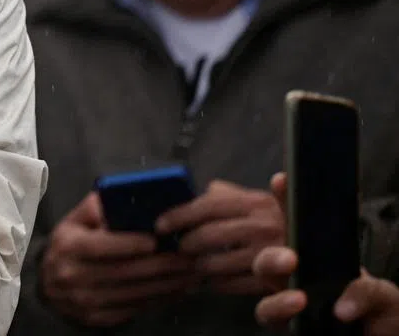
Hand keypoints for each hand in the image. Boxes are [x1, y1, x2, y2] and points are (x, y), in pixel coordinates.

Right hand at [40, 192, 196, 327]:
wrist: (48, 284)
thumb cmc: (70, 244)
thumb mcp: (75, 220)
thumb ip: (98, 207)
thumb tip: (127, 198)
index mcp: (68, 245)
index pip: (102, 245)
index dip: (130, 244)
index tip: (156, 241)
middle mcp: (73, 275)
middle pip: (124, 271)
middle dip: (161, 265)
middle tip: (189, 257)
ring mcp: (85, 301)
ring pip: (134, 294)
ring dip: (167, 285)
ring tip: (192, 274)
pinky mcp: (97, 319)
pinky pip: (134, 310)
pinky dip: (159, 301)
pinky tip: (177, 291)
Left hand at [157, 179, 284, 295]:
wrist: (316, 255)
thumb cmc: (278, 224)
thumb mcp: (258, 203)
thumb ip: (228, 195)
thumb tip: (199, 189)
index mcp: (256, 202)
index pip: (208, 205)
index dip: (179, 215)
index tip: (159, 224)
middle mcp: (263, 226)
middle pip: (208, 235)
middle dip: (186, 244)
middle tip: (176, 248)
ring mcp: (268, 256)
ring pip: (215, 262)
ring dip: (197, 265)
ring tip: (190, 264)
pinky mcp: (271, 283)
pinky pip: (229, 285)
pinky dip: (214, 283)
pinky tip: (209, 280)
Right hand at [254, 172, 398, 332]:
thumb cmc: (383, 316)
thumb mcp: (384, 296)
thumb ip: (368, 291)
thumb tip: (341, 305)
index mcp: (320, 259)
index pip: (299, 224)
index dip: (287, 201)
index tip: (282, 180)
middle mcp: (298, 275)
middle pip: (270, 250)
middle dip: (273, 247)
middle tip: (291, 257)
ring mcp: (288, 298)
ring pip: (261, 277)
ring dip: (271, 275)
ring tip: (296, 292)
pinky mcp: (286, 324)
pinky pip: (267, 313)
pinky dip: (281, 309)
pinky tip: (298, 307)